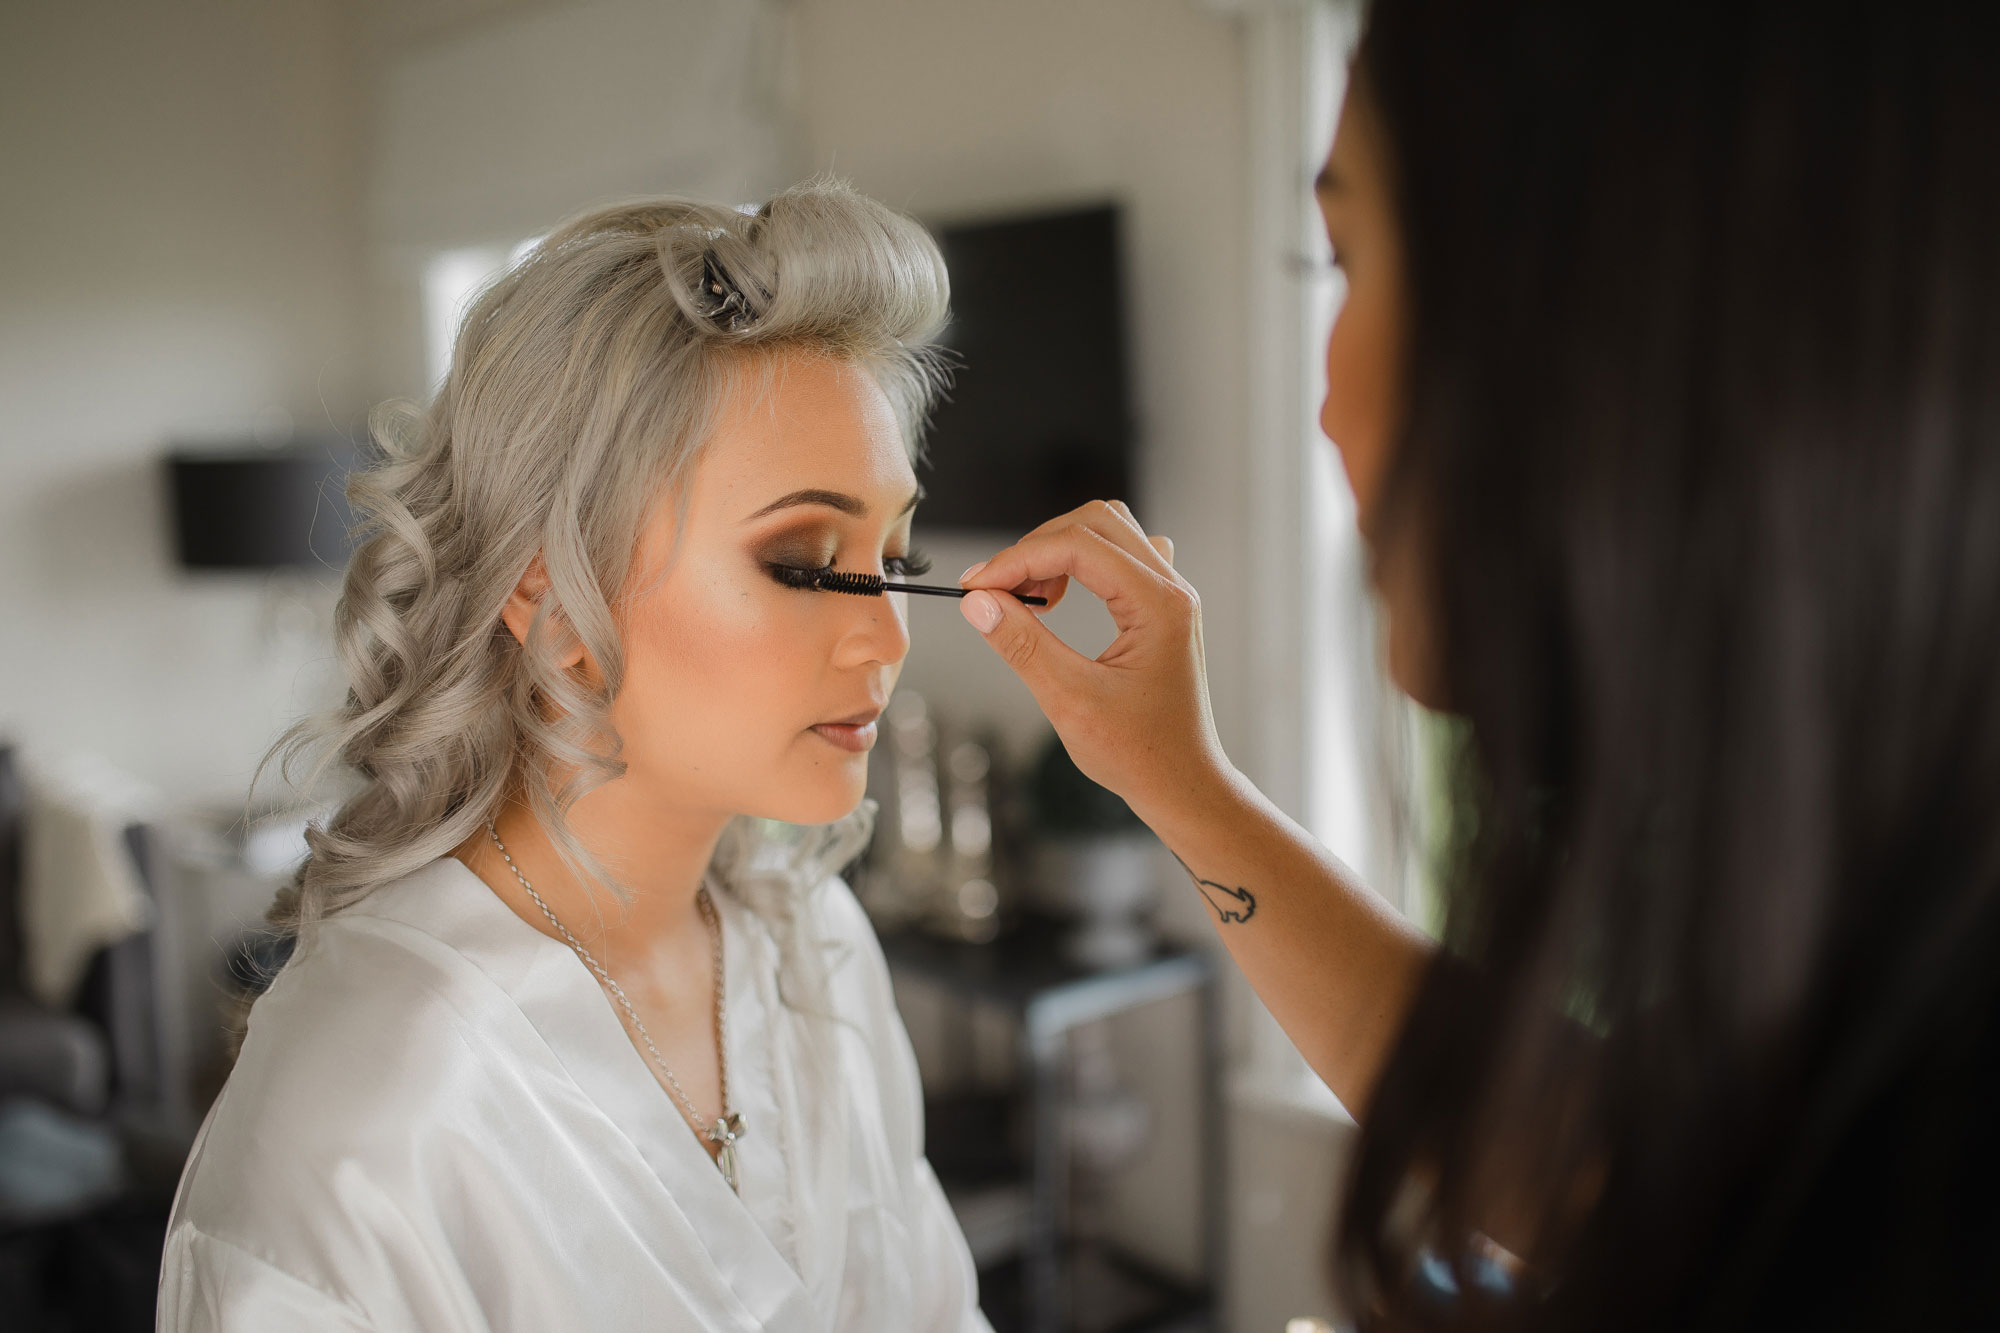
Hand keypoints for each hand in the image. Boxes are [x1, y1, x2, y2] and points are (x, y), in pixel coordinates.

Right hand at [958, 500, 1233, 823]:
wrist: (1181, 784)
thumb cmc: (1138, 753)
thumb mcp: (1069, 701)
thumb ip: (1023, 645)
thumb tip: (978, 602)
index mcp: (1159, 605)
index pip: (1079, 547)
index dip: (1018, 559)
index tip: (975, 587)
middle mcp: (1170, 589)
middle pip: (1094, 523)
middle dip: (1036, 548)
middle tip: (995, 591)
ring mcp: (1169, 596)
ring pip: (1108, 532)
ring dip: (1057, 552)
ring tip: (1025, 597)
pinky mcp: (1160, 608)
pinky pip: (1120, 557)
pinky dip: (1081, 565)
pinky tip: (1059, 599)